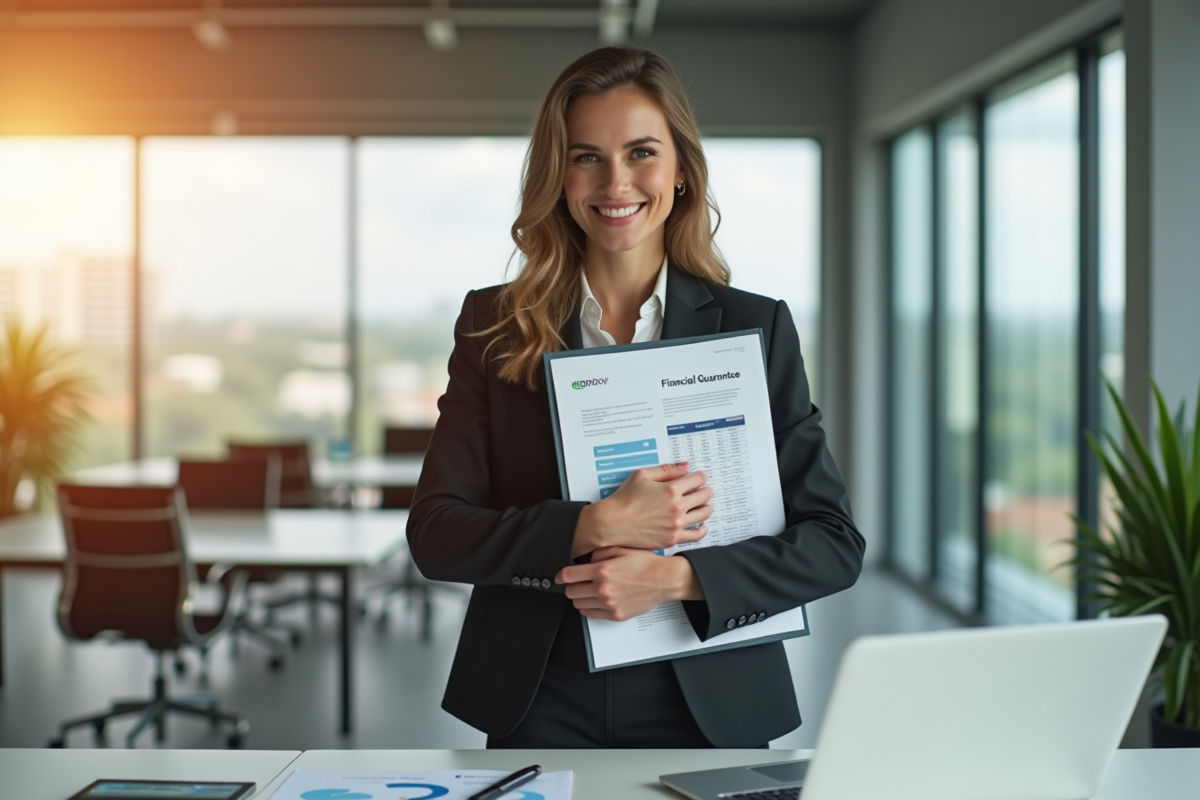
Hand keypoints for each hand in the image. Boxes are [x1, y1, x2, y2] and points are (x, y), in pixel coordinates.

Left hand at [555, 547, 702, 620]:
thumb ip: (600, 552)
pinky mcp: (615, 615)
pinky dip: (588, 607)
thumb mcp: (621, 549)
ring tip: (587, 590)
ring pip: (579, 604)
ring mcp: (609, 604)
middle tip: (576, 582)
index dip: (560, 575)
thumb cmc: (646, 564)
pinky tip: (595, 600)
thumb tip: (586, 559)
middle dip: (571, 586)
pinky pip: (591, 614)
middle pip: (571, 592)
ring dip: (580, 597)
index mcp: (603, 570)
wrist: (664, 580)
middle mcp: (603, 589)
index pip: (569, 575)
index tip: (560, 576)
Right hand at [572, 461, 712, 556]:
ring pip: (703, 514)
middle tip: (704, 490)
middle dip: (706, 490)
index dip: (700, 477)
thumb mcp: (642, 475)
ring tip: (705, 506)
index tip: (699, 478)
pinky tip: (702, 526)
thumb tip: (686, 466)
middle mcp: (677, 507)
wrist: (613, 523)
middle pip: (704, 496)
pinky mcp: (672, 538)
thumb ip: (666, 469)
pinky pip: (696, 535)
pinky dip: (702, 530)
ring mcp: (676, 524)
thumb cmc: (625, 498)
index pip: (698, 479)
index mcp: (671, 489)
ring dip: (707, 507)